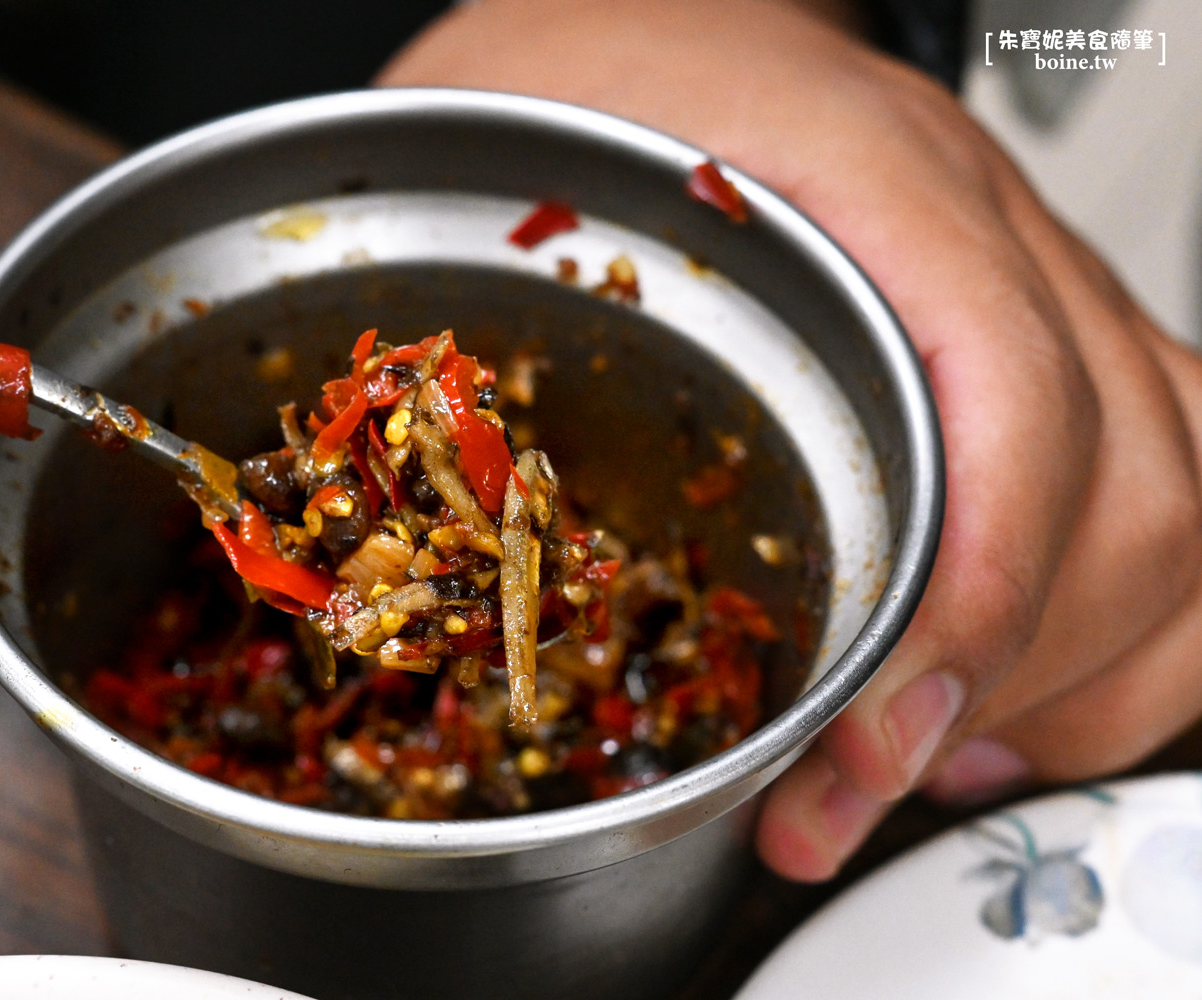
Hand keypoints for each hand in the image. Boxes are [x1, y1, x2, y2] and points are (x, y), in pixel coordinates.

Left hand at [380, 0, 1201, 878]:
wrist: (641, 17)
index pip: (1008, 401)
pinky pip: (1168, 486)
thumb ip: (476, 326)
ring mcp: (1027, 286)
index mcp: (856, 173)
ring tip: (921, 756)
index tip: (865, 741)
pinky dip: (1110, 630)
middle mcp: (977, 232)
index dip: (965, 602)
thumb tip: (455, 550)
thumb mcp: (478, 161)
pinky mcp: (1032, 343)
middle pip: (1124, 491)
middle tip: (849, 781)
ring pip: (1177, 509)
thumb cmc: (558, 85)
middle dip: (1004, 681)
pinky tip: (990, 687)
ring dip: (1073, 675)